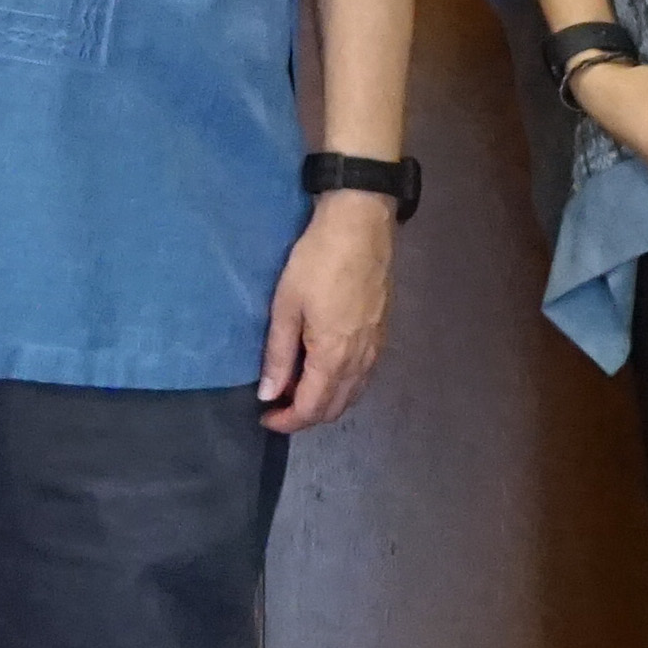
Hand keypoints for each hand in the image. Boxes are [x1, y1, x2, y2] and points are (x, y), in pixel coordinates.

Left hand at [260, 195, 395, 433]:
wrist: (362, 226)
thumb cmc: (317, 262)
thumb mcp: (286, 306)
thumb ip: (277, 354)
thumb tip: (268, 394)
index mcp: (334, 358)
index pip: (311, 409)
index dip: (286, 421)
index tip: (264, 418)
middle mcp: (361, 362)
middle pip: (334, 408)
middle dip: (304, 416)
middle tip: (277, 405)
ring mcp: (376, 349)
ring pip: (352, 395)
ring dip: (324, 402)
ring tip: (295, 389)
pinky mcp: (382, 335)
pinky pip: (363, 377)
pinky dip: (342, 386)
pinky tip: (323, 370)